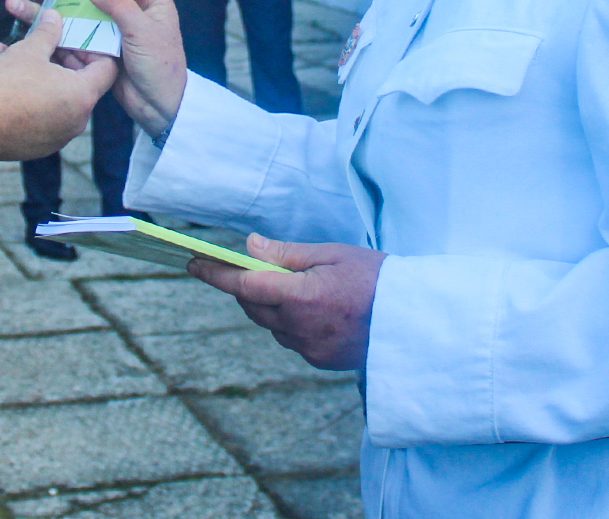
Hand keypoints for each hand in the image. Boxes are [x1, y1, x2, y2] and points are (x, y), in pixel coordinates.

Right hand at [0, 6, 116, 160]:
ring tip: (18, 59)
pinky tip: (10, 82)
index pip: (107, 68)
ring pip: (58, 99)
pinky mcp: (38, 146)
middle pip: (82, 83)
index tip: (77, 39)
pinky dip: (34, 99)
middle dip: (63, 60)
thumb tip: (54, 18)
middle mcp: (76, 121)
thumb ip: (48, 32)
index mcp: (82, 96)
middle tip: (46, 44)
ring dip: (44, 77)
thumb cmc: (5, 86)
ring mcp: (58, 136)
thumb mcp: (29, 50)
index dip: (94, 49)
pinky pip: (44, 117)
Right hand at [78, 0, 186, 141]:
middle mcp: (137, 11)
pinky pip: (84, 32)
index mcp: (155, 1)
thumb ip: (120, 6)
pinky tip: (48, 19)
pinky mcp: (104, 47)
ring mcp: (119, 29)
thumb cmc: (161, 66)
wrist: (159, 109)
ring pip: (94, 7)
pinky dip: (68, 28)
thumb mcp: (143, 31)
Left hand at [190, 235, 385, 370]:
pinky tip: (314, 308)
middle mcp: (299, 328)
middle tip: (251, 267)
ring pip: (271, 325)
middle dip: (246, 287)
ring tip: (294, 286)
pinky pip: (291, 339)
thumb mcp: (332, 254)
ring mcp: (309, 348)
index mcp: (301, 297)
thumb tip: (249, 248)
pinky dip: (290, 322)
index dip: (215, 274)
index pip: (244, 285)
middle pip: (253, 307)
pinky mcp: (320, 361)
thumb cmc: (376, 279)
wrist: (415, 321)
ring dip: (270, 306)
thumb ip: (287, 254)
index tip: (193, 263)